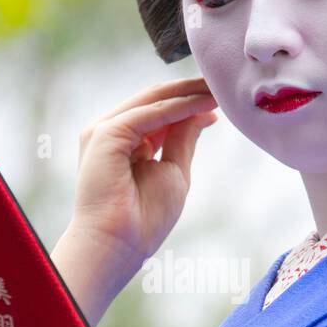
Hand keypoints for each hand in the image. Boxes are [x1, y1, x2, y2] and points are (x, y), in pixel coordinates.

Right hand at [68, 76, 217, 281]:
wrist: (118, 244)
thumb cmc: (144, 219)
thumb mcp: (174, 171)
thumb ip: (184, 138)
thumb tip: (205, 112)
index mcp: (124, 142)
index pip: (158, 112)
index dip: (189, 102)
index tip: (219, 97)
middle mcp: (111, 132)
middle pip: (154, 100)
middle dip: (189, 90)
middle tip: (221, 82)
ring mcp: (105, 130)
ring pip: (152, 101)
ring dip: (187, 92)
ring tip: (217, 87)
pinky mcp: (107, 133)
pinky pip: (150, 113)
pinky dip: (179, 106)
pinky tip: (204, 102)